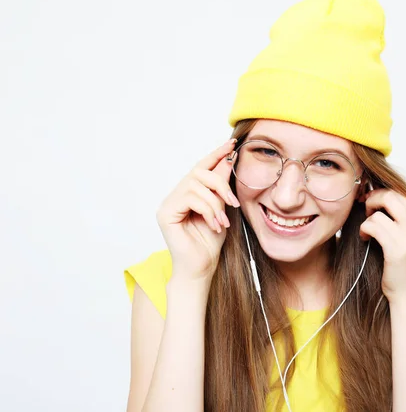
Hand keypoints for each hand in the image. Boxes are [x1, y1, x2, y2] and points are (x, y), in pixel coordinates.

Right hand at [156, 139, 239, 281]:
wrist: (202, 268)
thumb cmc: (211, 242)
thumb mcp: (222, 209)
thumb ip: (222, 187)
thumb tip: (228, 160)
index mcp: (189, 192)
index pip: (202, 167)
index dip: (216, 154)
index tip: (232, 144)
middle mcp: (176, 195)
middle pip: (199, 172)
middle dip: (220, 183)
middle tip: (233, 202)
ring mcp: (168, 203)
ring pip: (196, 185)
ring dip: (215, 203)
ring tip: (222, 221)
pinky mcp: (165, 213)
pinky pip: (190, 198)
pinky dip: (207, 210)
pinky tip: (214, 224)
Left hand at [359, 189, 405, 303]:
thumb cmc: (404, 265)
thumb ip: (399, 217)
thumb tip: (376, 194)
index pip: (399, 194)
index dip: (380, 194)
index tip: (369, 201)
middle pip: (389, 196)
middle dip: (372, 200)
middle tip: (365, 212)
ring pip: (378, 213)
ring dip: (367, 220)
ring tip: (367, 232)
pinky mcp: (396, 249)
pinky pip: (372, 226)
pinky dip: (365, 229)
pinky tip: (366, 238)